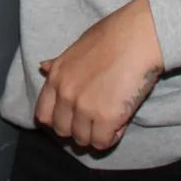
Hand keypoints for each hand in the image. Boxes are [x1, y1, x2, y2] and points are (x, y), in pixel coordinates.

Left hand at [34, 0, 164, 151]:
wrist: (137, 38)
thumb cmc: (111, 37)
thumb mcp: (76, 48)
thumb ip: (59, 64)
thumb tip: (43, 68)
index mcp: (56, 76)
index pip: (43, 114)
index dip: (59, 119)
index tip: (73, 116)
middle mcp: (65, 94)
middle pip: (62, 130)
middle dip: (78, 128)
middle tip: (95, 118)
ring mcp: (84, 107)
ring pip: (82, 139)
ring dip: (96, 133)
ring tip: (110, 117)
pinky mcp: (106, 117)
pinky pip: (102, 142)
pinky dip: (112, 136)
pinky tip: (120, 121)